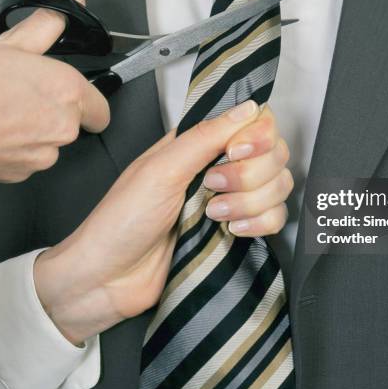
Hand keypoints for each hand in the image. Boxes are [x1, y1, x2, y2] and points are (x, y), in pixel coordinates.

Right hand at [0, 0, 109, 181]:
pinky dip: (16, 150)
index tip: (75, 101)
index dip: (87, 104)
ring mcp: (43, 154)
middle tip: (25, 99)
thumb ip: (48, 27)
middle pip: (73, 126)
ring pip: (48, 144)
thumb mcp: (12, 45)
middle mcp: (64, 127)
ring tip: (4, 114)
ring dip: (35, 133)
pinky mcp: (21, 174)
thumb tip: (67, 10)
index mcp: (70, 93)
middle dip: (54, 114)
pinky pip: (27, 160)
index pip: (101, 110)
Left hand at [34, 101, 292, 344]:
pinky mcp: (237, 229)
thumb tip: (249, 108)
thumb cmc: (122, 221)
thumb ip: (206, 137)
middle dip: (250, 175)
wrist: (109, 280)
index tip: (237, 153)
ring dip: (252, 202)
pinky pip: (275, 218)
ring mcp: (231, 199)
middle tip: (213, 188)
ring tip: (215, 215)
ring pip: (278, 186)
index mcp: (198, 143)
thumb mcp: (160, 170)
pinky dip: (260, 223)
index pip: (255, 123)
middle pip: (274, 154)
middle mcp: (220, 166)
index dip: (257, 136)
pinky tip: (233, 230)